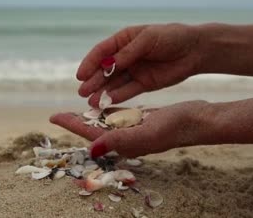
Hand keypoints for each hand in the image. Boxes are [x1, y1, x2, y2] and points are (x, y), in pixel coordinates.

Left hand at [49, 100, 210, 157]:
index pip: (91, 135)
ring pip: (106, 124)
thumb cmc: (176, 126)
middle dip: (77, 123)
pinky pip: (120, 116)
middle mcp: (128, 139)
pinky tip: (103, 104)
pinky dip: (109, 110)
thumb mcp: (147, 131)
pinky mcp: (144, 121)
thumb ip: (120, 139)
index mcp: (125, 143)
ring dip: (90, 117)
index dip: (72, 125)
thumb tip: (92, 148)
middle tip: (58, 114)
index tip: (53, 117)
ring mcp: (136, 131)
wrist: (199, 121)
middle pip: (95, 131)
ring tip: (75, 110)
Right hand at [77, 23, 203, 106]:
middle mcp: (126, 55)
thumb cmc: (172, 37)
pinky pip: (127, 91)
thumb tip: (108, 65)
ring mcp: (134, 70)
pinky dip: (117, 96)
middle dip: (93, 80)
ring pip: (114, 82)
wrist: (195, 50)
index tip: (80, 75)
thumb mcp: (148, 40)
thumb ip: (128, 53)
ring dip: (102, 91)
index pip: (102, 51)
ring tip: (91, 102)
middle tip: (82, 92)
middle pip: (105, 69)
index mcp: (124, 39)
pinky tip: (106, 102)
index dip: (90, 63)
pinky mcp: (144, 83)